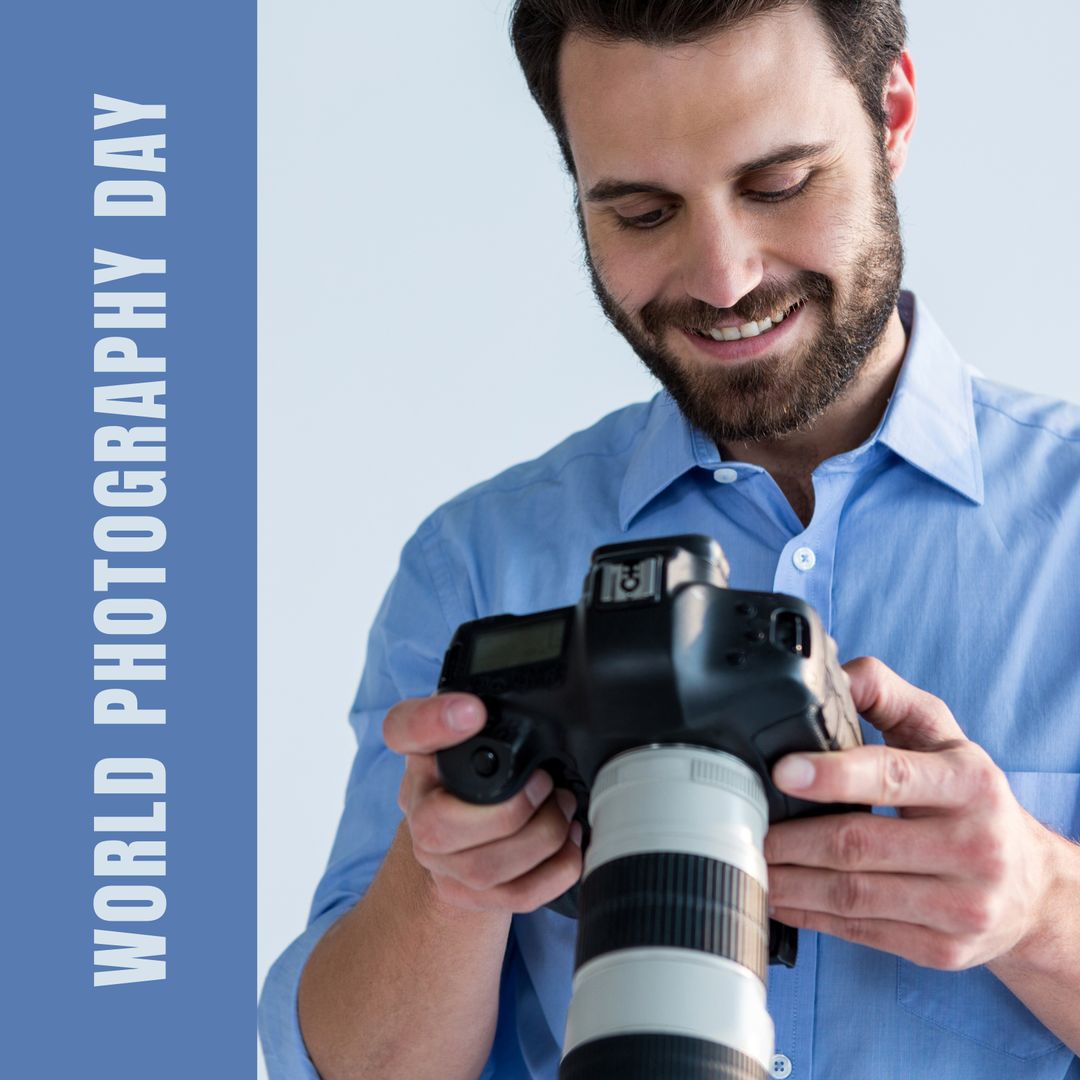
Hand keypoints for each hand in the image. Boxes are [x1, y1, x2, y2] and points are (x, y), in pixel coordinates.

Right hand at [383, 693, 582, 912]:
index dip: (432, 721)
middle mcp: (416, 806)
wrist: (458, 834)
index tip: (473, 711)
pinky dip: (553, 873)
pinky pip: (511, 896)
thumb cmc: (478, 770)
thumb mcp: (479, 729)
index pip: (403, 729)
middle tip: (546, 784)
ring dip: (540, 839)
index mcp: (420, 752)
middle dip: (510, 810)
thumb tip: (532, 695)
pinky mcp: (464, 894)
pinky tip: (569, 846)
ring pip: (482, 869)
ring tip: (564, 810)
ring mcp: (436, 858)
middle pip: (438, 825)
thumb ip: (496, 708)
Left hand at [765, 657, 1053, 969]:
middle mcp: (974, 846)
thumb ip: (885, 694)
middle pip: (859, 844)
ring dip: (790, 882)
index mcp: (969, 782)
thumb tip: (832, 674)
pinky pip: (862, 932)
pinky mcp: (944, 950)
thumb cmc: (969, 797)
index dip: (830, 776)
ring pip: (853, 896)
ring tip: (752, 863)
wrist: (1030, 885)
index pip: (890, 775)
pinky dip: (811, 917)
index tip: (781, 771)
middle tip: (745, 827)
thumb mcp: (940, 734)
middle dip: (790, 838)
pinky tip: (782, 899)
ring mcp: (961, 905)